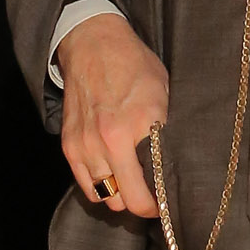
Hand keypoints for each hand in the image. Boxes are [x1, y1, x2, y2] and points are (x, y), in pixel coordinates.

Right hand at [59, 12, 170, 219]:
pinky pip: (86, 186)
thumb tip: (180, 165)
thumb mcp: (164, 92)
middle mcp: (109, 140)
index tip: (170, 203)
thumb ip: (168, 130)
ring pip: (106, 197)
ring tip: (133, 185)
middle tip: (154, 199)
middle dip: (143, 205)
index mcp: (140, 125)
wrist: (92, 45)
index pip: (153, 184)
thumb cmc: (134, 66)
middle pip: (128, 200)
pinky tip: (113, 177)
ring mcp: (86, 145)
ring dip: (121, 196)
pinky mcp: (70, 146)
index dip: (163, 202)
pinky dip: (101, 188)